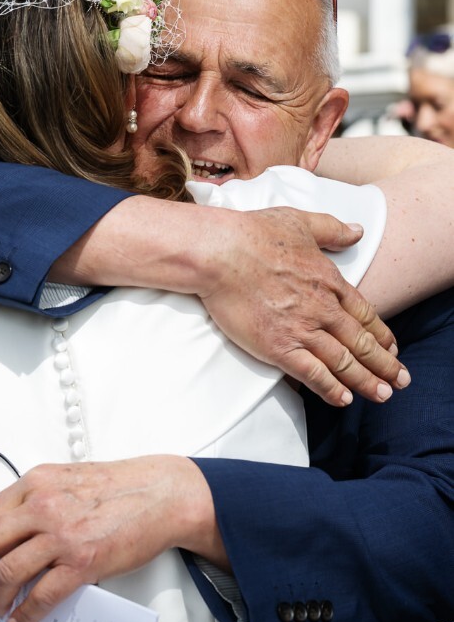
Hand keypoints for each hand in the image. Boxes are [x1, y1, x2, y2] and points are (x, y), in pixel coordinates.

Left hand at [0, 456, 220, 621]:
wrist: (161, 494)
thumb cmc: (121, 486)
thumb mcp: (68, 479)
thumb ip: (38, 498)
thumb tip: (11, 530)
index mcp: (37, 482)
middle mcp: (43, 505)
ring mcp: (61, 535)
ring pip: (7, 572)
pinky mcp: (82, 562)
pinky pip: (41, 595)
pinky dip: (26, 613)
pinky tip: (23, 620)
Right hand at [56, 197, 405, 409]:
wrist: (221, 253)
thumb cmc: (254, 234)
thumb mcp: (301, 221)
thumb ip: (332, 229)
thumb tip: (357, 231)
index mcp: (329, 281)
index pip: (365, 313)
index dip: (382, 334)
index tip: (393, 348)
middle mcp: (322, 309)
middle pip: (361, 342)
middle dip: (384, 364)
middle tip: (401, 381)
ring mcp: (302, 330)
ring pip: (343, 362)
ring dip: (366, 381)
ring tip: (383, 395)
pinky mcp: (279, 347)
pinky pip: (312, 374)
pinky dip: (330, 389)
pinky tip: (343, 399)